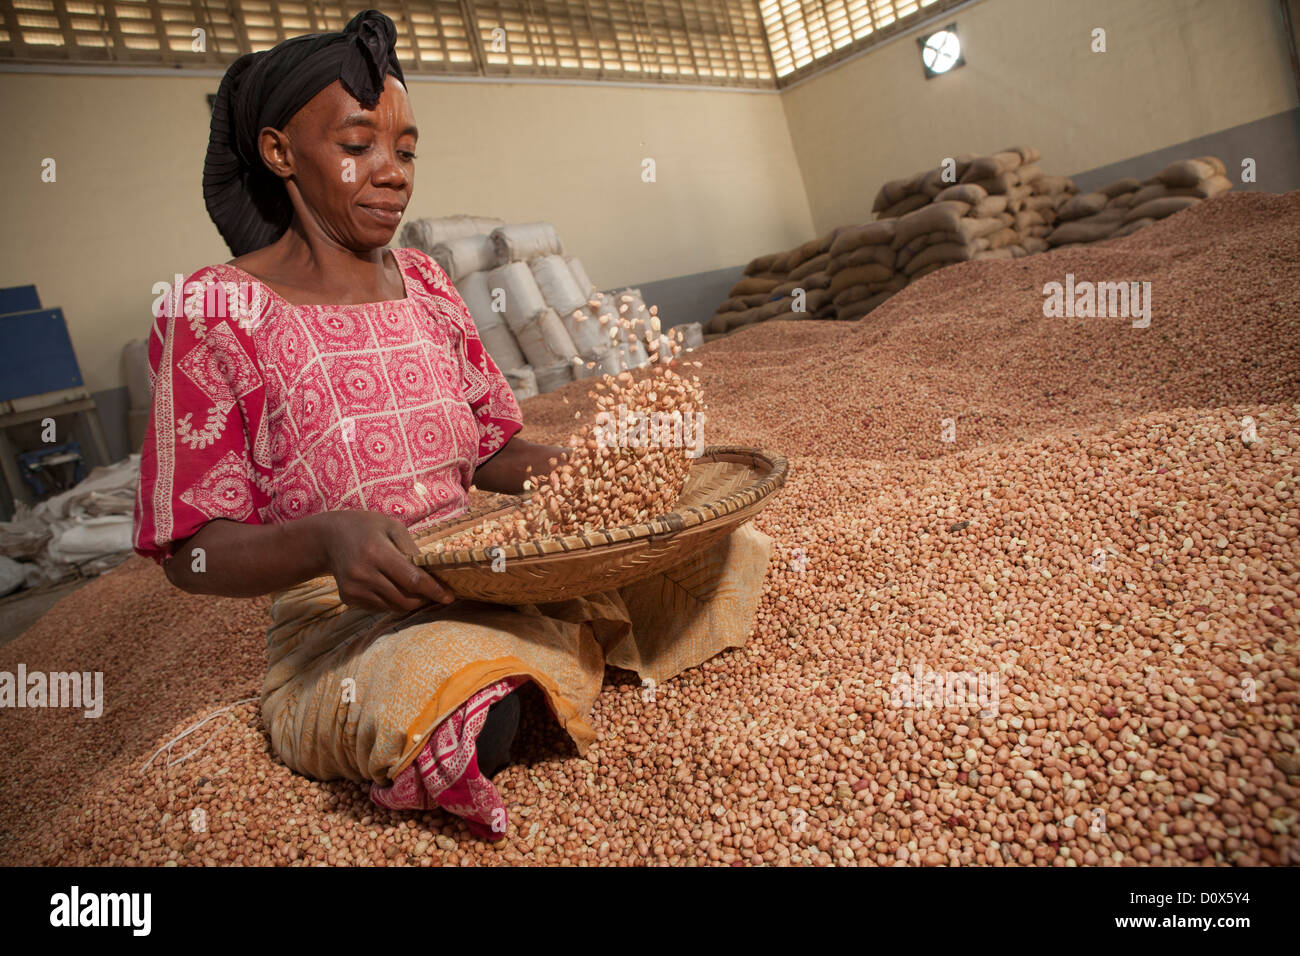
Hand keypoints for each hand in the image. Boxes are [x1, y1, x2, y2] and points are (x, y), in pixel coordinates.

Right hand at [317, 510, 455, 612]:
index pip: (412, 580)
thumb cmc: (366, 527)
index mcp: (377, 553)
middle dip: (424, 599)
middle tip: (433, 592)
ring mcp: (354, 589)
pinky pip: (380, 608)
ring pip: (394, 607)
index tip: (449, 597)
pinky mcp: (348, 598)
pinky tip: (389, 585)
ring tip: (411, 586)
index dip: (434, 591)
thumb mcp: (392, 526)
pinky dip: (392, 601)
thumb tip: (432, 573)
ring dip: (409, 601)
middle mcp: (363, 574)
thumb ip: (412, 550)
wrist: (328, 537)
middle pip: (405, 600)